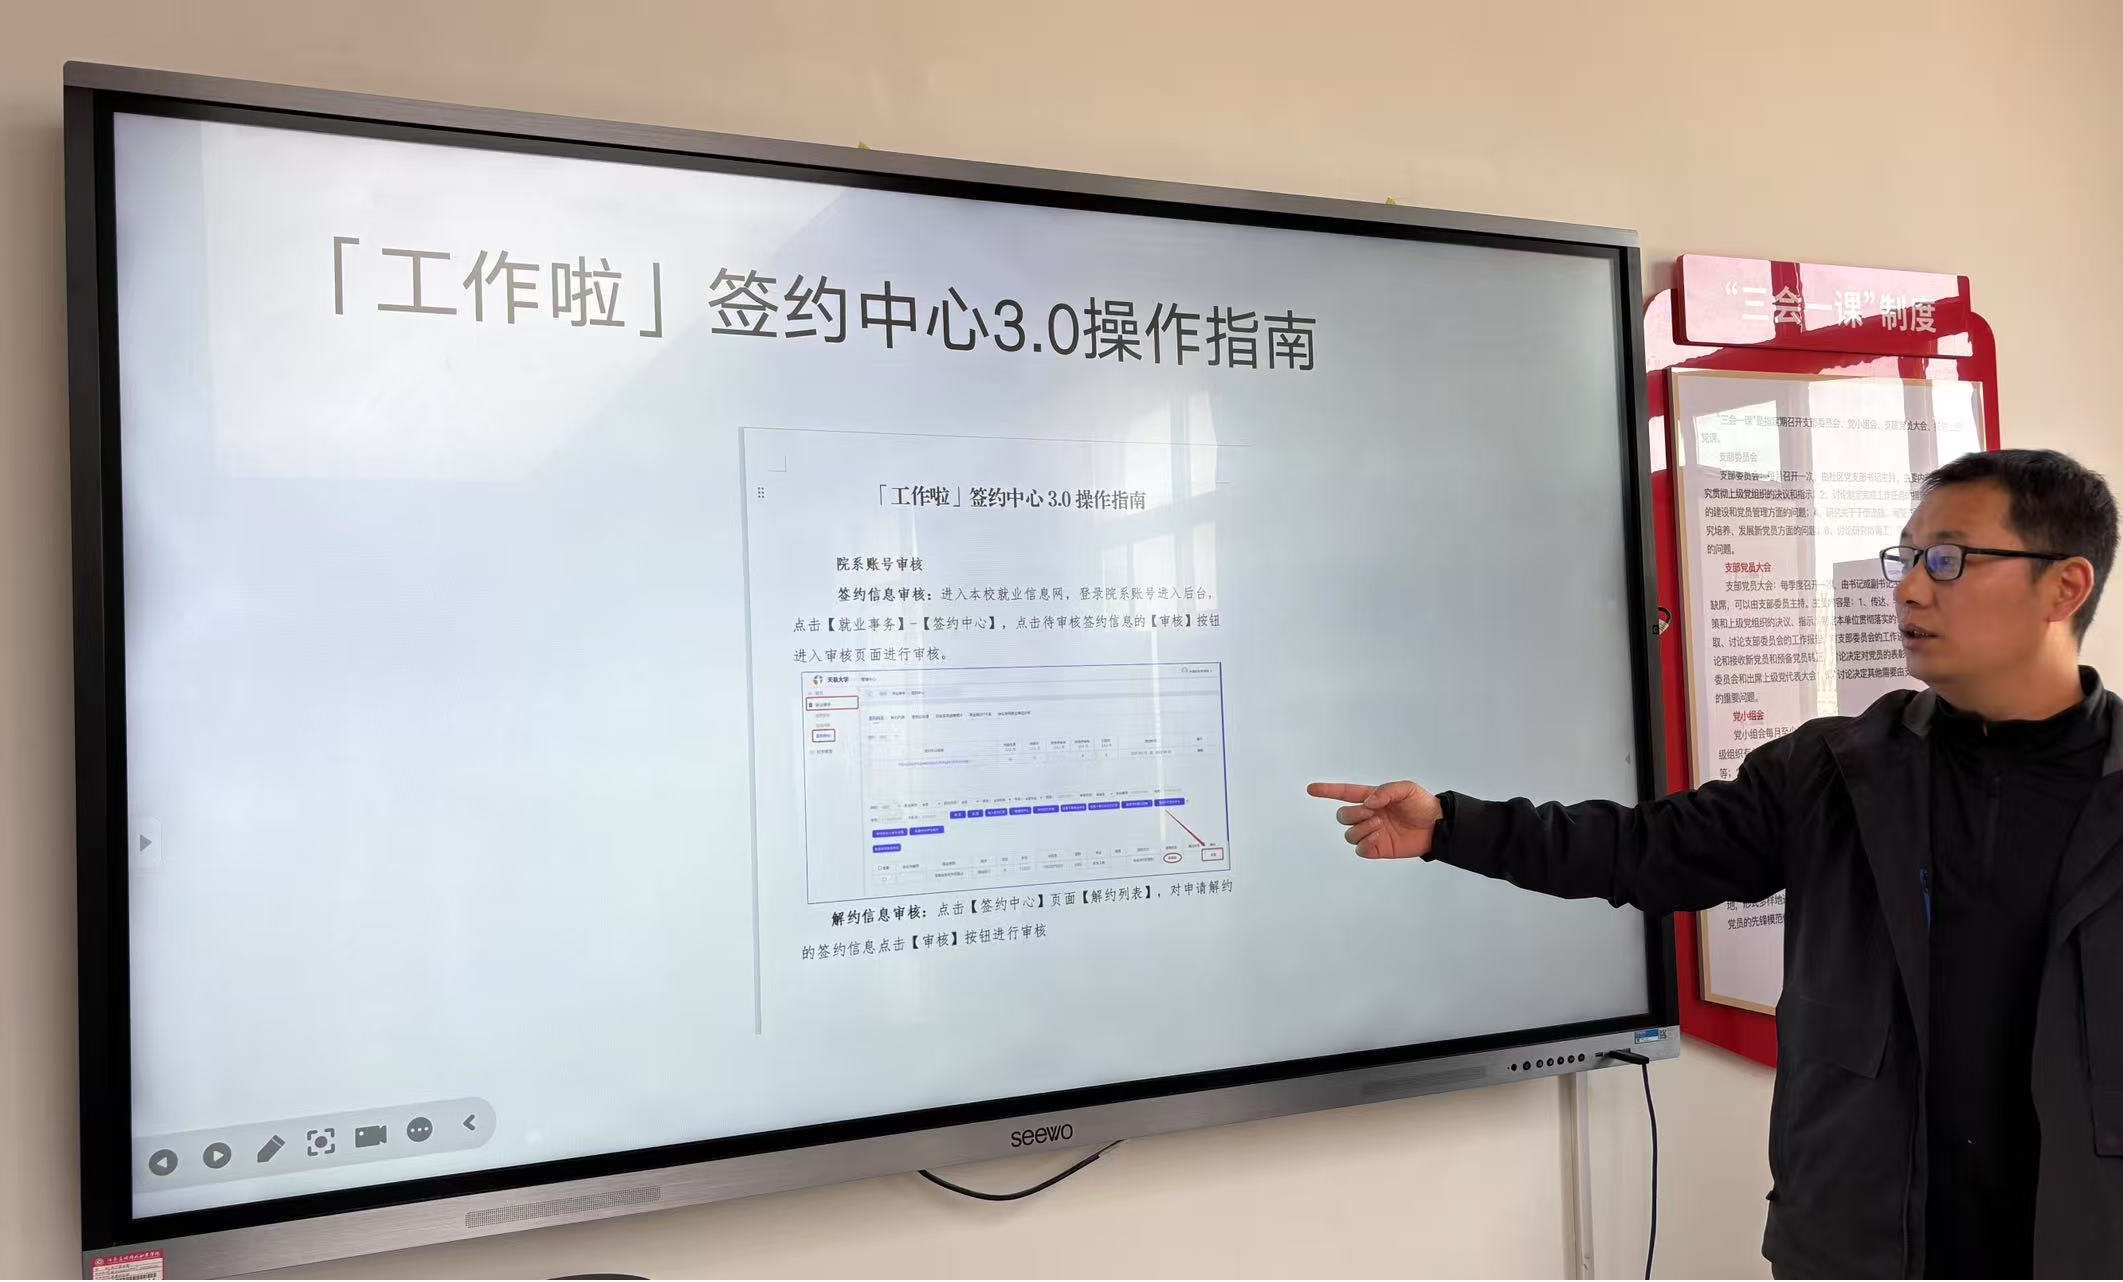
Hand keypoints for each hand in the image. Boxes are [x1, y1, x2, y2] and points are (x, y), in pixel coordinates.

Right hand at [1306, 780, 1444, 859]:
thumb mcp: (1407, 789)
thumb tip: (1368, 802)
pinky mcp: (1377, 848)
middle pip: (1342, 816)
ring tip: (1381, 825)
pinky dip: (1366, 843)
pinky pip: (1360, 849)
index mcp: (1372, 798)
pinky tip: (1379, 838)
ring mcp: (1371, 833)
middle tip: (1373, 813)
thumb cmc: (1422, 805)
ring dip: (1362, 829)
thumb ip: (1386, 791)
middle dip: (1353, 814)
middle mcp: (1368, 815)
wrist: (1437, 827)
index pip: (1345, 794)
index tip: (1311, 789)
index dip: (1327, 791)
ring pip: (1349, 834)